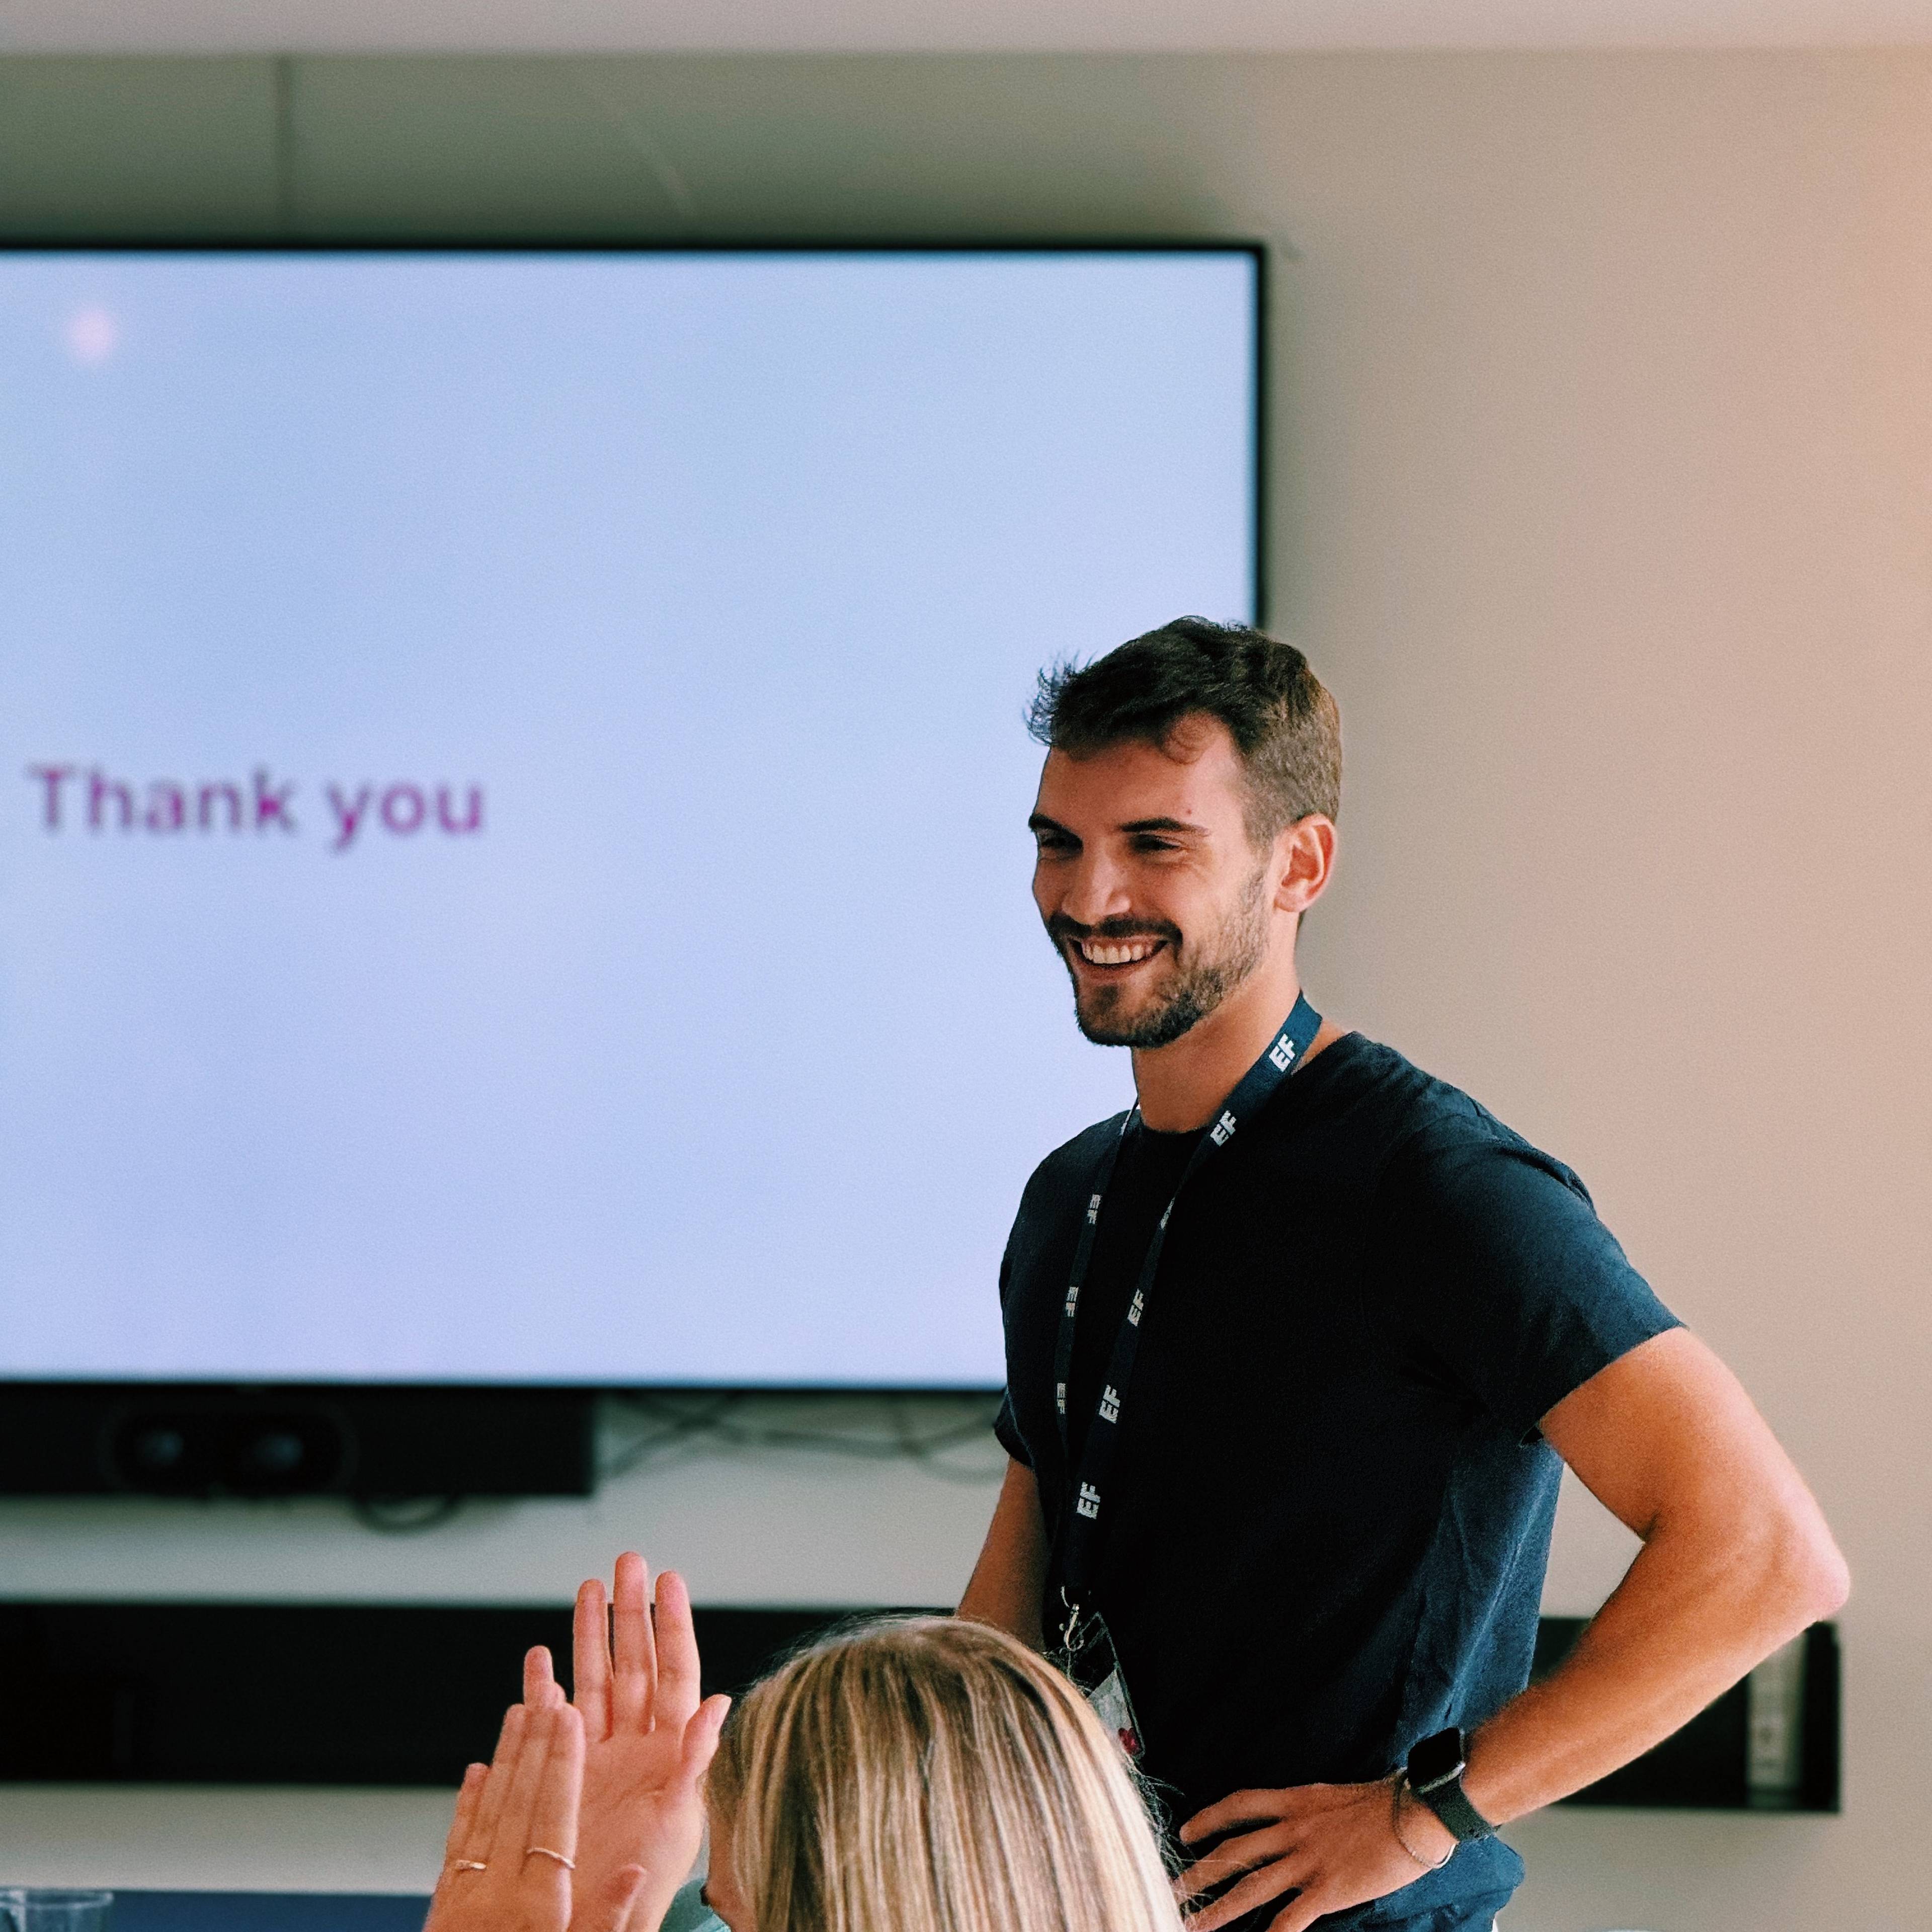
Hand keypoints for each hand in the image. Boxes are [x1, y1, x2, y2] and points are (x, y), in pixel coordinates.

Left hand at [425, 1701, 647, 1931]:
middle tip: (547, 1696)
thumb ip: (608, 1918)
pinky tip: (476, 1771)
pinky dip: (468, 1801)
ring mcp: (465, 1896)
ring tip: (517, 1712)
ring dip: (505, 1757)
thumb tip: (635, 1872)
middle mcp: (498, 1893)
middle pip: (520, 1802)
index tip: (570, 1719)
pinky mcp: (442, 1908)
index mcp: (537, 1907)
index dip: (563, 1764)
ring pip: (488, 1812)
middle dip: (536, 1744)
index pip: (553, 1818)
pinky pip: (457, 1842)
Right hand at [524, 1552, 731, 1931]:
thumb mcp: (682, 1819)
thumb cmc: (651, 1879)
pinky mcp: (564, 1772)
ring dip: (590, 1634)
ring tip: (588, 1587)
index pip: (674, 1669)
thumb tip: (723, 1702)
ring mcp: (598, 1754)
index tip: (669, 1578)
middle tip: (627, 1561)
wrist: (601, 1915)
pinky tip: (539, 1657)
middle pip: (633, 1661)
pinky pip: (552, 1718)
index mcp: (669, 1748)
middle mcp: (634, 1743)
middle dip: (629, 1611)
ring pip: (595, 1677)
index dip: (671, 1623)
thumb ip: (696, 1758)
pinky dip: (543, 1686)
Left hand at [1175, 1776, 1455, 1931]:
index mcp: (1294, 1801)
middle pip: (1234, 1851)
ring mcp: (1307, 1861)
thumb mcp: (1334, 1796)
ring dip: (1218, 1909)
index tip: (1186, 1831)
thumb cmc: (1383, 1802)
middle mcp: (1292, 1829)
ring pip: (1250, 1887)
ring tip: (1193, 1924)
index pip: (1238, 1806)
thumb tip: (1297, 1821)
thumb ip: (1309, 1811)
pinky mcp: (1327, 1890)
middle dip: (1199, 1873)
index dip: (1208, 1818)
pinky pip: (1291, 1919)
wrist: (1414, 1811)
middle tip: (1172, 1888)